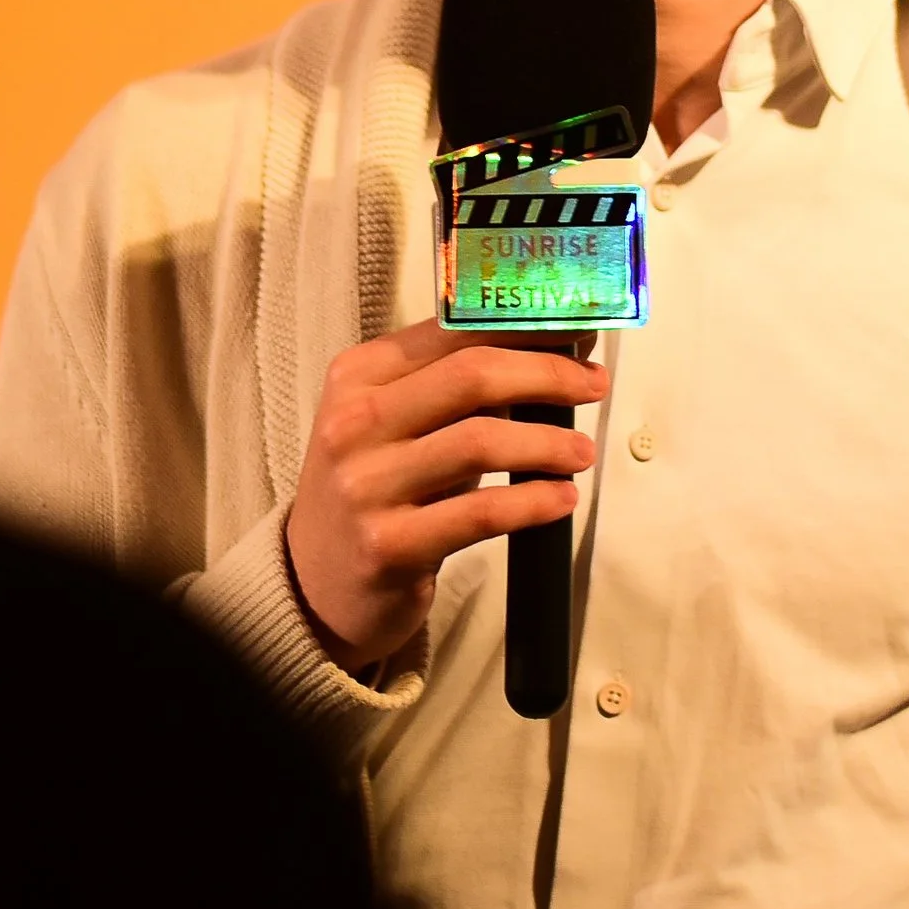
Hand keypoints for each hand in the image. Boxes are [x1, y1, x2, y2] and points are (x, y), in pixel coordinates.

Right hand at [284, 320, 608, 674]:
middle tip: (593, 385)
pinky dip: (534, 502)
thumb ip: (456, 387)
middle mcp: (355, 421)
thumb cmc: (375, 487)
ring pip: (480, 441)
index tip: (576, 328)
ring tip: (581, 451)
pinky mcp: (388, 545)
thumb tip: (555, 350)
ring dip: (547, 442)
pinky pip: (480, 513)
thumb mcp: (394, 422)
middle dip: (548, 374)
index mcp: (358, 374)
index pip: (454, 331)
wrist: (314, 583)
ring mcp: (366, 485)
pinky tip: (562, 498)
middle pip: (472, 375)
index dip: (525, 325)